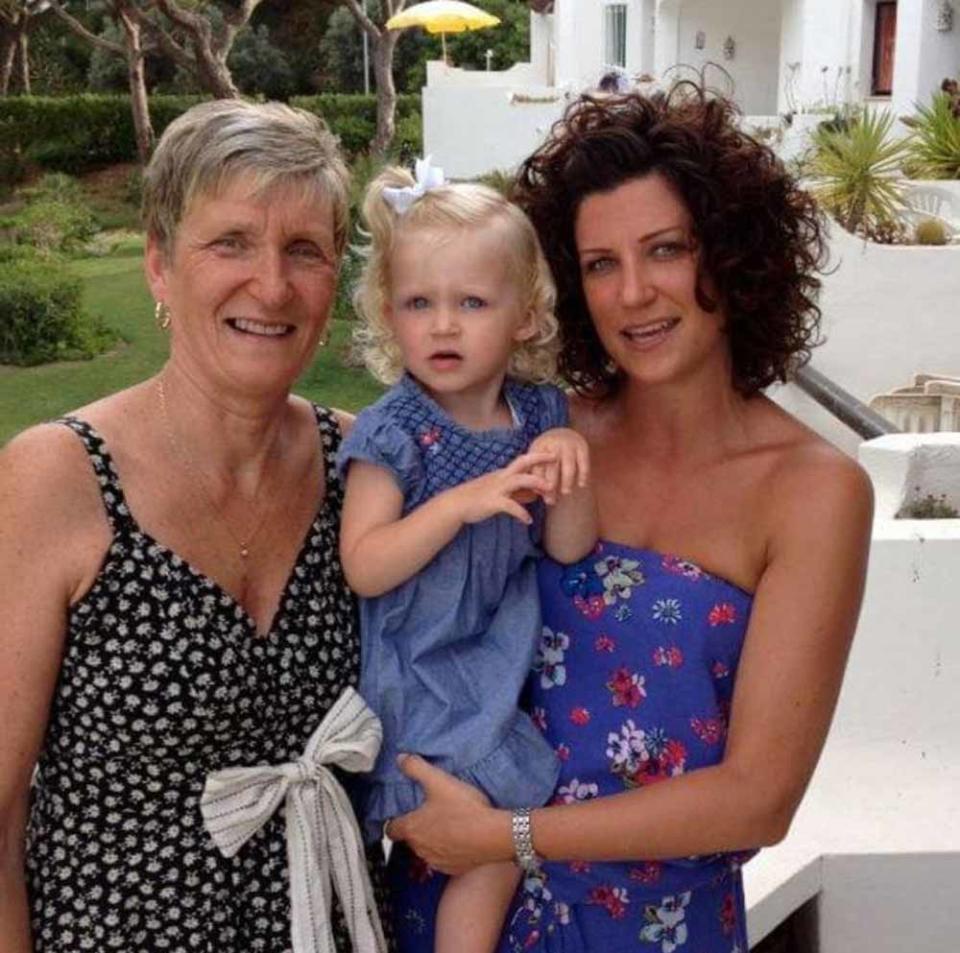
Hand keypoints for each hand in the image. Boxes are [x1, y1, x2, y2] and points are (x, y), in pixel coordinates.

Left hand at [386, 754, 505, 875]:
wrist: (493, 836)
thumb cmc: (465, 810)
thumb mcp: (438, 780)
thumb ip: (416, 768)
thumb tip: (401, 760)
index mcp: (412, 828)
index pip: (390, 830)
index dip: (394, 821)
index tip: (401, 814)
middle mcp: (420, 848)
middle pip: (410, 839)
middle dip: (417, 827)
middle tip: (429, 812)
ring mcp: (436, 861)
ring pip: (427, 850)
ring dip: (432, 839)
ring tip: (447, 823)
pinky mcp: (453, 868)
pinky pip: (444, 859)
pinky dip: (448, 849)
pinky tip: (460, 837)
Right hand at [447, 451, 553, 525]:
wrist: (456, 504)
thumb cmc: (477, 498)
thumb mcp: (499, 492)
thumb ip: (517, 493)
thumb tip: (534, 495)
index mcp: (503, 474)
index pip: (523, 461)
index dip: (538, 456)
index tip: (554, 454)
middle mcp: (501, 478)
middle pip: (522, 463)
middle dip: (539, 459)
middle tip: (557, 458)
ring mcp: (497, 489)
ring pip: (519, 480)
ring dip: (536, 483)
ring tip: (549, 490)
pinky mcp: (493, 502)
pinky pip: (510, 506)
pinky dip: (521, 513)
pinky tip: (528, 520)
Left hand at [527, 428, 590, 504]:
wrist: (563, 431)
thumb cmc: (546, 451)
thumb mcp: (536, 456)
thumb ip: (535, 472)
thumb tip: (536, 492)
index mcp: (539, 446)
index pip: (537, 467)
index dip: (537, 482)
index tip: (540, 494)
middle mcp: (554, 444)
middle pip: (552, 467)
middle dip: (551, 485)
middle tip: (551, 500)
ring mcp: (569, 444)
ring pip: (568, 465)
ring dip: (567, 480)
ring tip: (565, 492)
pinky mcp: (582, 446)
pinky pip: (583, 462)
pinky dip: (583, 474)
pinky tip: (581, 484)